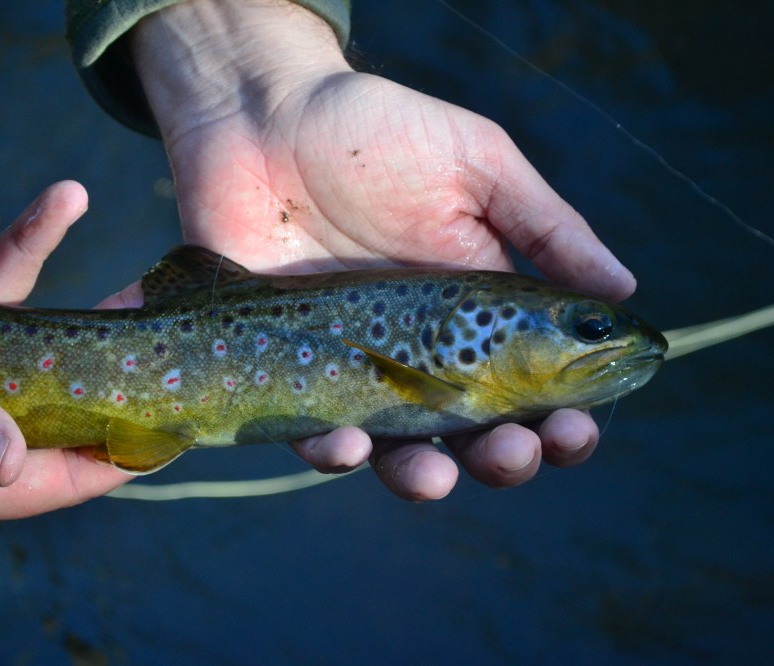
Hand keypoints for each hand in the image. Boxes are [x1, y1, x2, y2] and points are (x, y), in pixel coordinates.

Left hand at [130, 0, 635, 499]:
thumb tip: (623, 289)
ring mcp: (353, 366)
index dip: (559, 417)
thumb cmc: (374, 131)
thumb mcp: (475, 163)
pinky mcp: (287, 370)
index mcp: (475, 311)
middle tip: (517, 451)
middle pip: (473, 432)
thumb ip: (544, 225)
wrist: (261, 117)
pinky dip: (333, 451)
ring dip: (424, 476)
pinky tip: (349, 445)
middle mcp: (419, 351)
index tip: (575, 427)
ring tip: (436, 476)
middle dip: (503, 458)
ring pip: (397, 448)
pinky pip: (310, 431)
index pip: (530, 383)